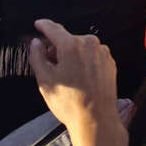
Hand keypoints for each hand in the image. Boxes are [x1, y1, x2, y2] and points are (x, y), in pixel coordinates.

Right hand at [29, 19, 122, 140]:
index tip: (38, 24)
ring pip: (80, 48)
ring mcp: (102, 52)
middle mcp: (89, 43)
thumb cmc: (69, 102)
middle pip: (67, 40)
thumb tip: (36, 43)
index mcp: (72, 45)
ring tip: (67, 77)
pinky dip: (84, 61)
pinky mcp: (110, 63)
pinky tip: (80, 78)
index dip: (44, 25)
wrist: (96, 120)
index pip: (54, 29)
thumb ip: (37, 56)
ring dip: (71, 56)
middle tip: (51, 68)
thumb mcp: (45, 80)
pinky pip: (92, 56)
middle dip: (57, 49)